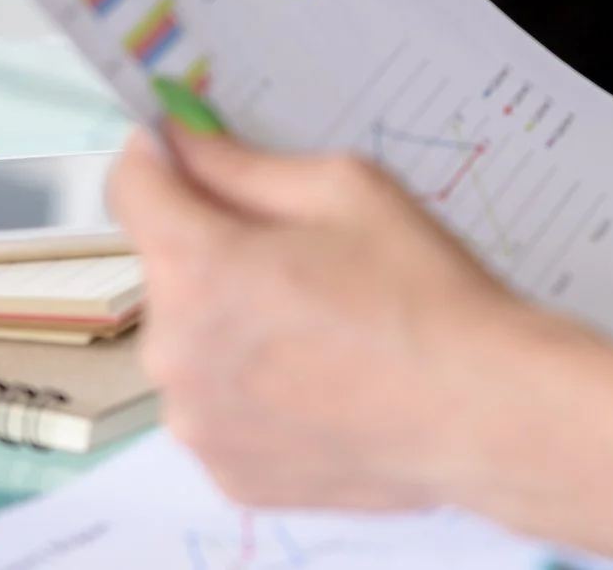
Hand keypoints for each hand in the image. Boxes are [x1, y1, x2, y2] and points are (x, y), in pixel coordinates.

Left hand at [106, 129, 571, 512]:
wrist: (480, 411)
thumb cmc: (423, 298)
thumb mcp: (345, 189)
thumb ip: (244, 164)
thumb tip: (185, 143)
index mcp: (198, 267)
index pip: (132, 186)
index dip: (159, 155)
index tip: (183, 149)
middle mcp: (174, 350)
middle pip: (167, 269)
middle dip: (215, 249)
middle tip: (300, 256)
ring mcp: (196, 421)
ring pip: (191, 342)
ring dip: (232, 324)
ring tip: (321, 329)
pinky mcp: (226, 469)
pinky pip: (219, 406)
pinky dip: (254, 389)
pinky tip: (322, 380)